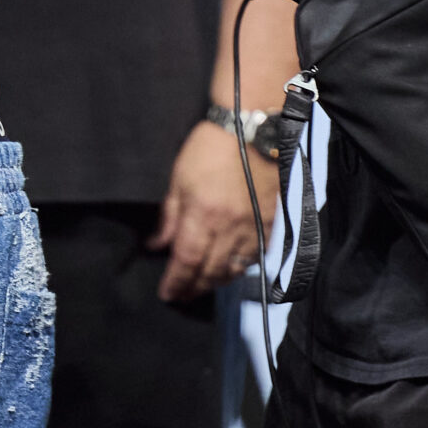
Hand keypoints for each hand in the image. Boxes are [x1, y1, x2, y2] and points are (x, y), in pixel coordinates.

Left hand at [153, 120, 280, 301]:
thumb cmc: (208, 150)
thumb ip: (169, 217)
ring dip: (217, 281)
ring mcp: (253, 227)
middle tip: (182, 296)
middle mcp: (229, 228)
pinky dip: (242, 267)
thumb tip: (157, 245)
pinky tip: (231, 268)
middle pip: (212, 272)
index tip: (167, 295)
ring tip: (203, 285)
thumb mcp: (177, 181)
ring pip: (236, 268)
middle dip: (195, 288)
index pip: (187, 262)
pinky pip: (256, 256)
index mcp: (202, 216)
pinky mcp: (270, 223)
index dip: (176, 283)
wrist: (250, 132)